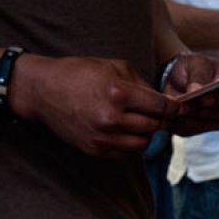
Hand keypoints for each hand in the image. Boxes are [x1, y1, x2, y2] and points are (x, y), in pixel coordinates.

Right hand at [9, 54, 171, 157]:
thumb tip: (165, 102)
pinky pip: (124, 152)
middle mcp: (112, 119)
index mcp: (119, 94)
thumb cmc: (78, 73)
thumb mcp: (113, 67)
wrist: (42, 90)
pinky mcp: (95, 150)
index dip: (173, 108)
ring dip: (145, 133)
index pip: (161, 108)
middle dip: (160, 119)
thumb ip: (142, 85)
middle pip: (155, 127)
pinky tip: (119, 128)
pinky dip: (127, 142)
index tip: (176, 107)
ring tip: (137, 120)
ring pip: (143, 143)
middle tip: (157, 113)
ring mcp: (103, 138)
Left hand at [163, 53, 218, 136]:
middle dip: (201, 109)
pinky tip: (173, 112)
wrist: (179, 78)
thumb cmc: (194, 67)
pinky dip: (180, 121)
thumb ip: (199, 75)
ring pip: (204, 124)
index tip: (204, 100)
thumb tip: (197, 90)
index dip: (218, 98)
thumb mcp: (196, 63)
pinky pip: (190, 130)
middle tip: (184, 103)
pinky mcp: (201, 130)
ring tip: (176, 105)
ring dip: (189, 116)